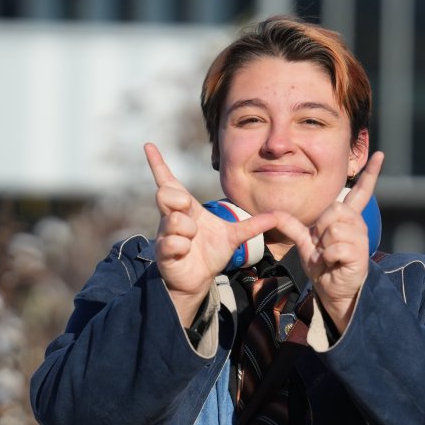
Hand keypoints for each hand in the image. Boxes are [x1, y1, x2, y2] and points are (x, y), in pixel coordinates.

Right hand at [145, 143, 277, 325]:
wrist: (199, 280)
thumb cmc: (210, 253)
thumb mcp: (233, 236)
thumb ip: (252, 225)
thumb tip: (276, 216)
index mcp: (187, 208)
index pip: (169, 181)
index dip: (158, 164)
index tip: (149, 145)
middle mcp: (172, 217)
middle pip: (165, 193)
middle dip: (178, 200)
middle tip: (189, 211)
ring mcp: (165, 233)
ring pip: (172, 220)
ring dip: (187, 229)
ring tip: (193, 239)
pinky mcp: (163, 251)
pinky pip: (171, 241)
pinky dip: (182, 245)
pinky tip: (185, 251)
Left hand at [272, 152, 383, 329]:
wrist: (334, 291)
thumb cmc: (324, 267)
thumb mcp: (305, 244)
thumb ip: (292, 226)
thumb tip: (274, 214)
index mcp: (347, 219)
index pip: (361, 192)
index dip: (370, 173)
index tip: (379, 154)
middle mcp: (357, 225)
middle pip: (334, 209)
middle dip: (321, 228)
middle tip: (324, 246)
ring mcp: (360, 238)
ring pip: (333, 228)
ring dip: (324, 246)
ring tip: (329, 257)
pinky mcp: (359, 253)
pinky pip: (336, 246)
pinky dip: (328, 258)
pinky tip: (334, 264)